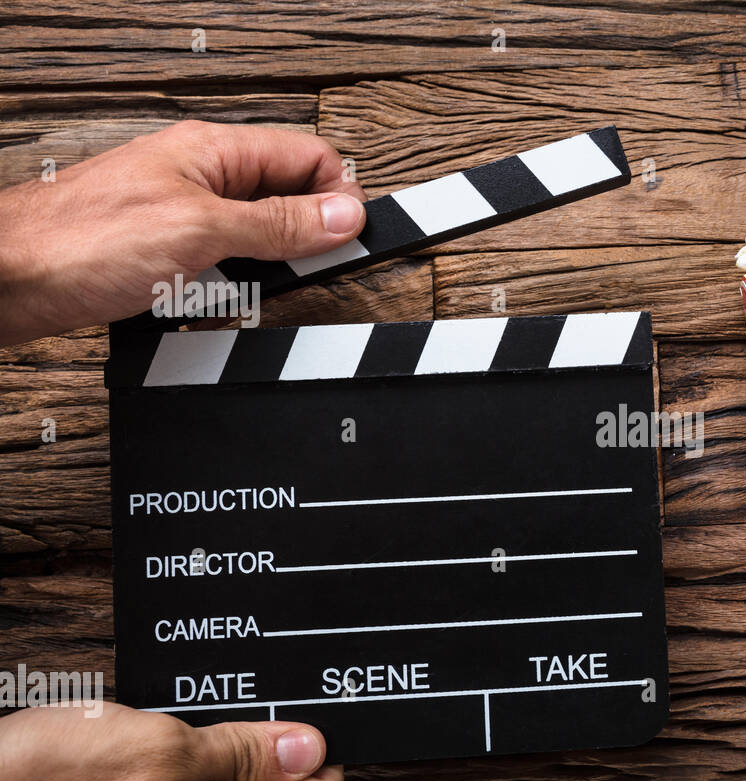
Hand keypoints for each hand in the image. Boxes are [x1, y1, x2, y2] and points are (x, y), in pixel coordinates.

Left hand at [0, 120, 367, 345]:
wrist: (10, 278)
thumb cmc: (81, 240)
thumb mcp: (202, 230)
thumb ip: (280, 223)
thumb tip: (343, 215)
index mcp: (216, 152)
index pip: (310, 157)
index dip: (338, 197)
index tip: (349, 240)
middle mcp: (203, 176)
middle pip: (290, 201)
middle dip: (300, 242)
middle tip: (294, 270)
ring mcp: (186, 214)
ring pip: (259, 240)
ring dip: (258, 273)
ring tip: (234, 287)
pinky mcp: (168, 252)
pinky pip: (225, 268)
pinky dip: (225, 291)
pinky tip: (207, 300)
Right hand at [0, 703, 343, 780]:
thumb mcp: (161, 748)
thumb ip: (242, 750)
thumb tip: (312, 748)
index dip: (326, 747)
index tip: (317, 708)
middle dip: (276, 737)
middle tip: (253, 692)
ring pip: (231, 777)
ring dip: (227, 737)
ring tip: (199, 706)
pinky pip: (189, 778)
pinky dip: (190, 745)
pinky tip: (169, 721)